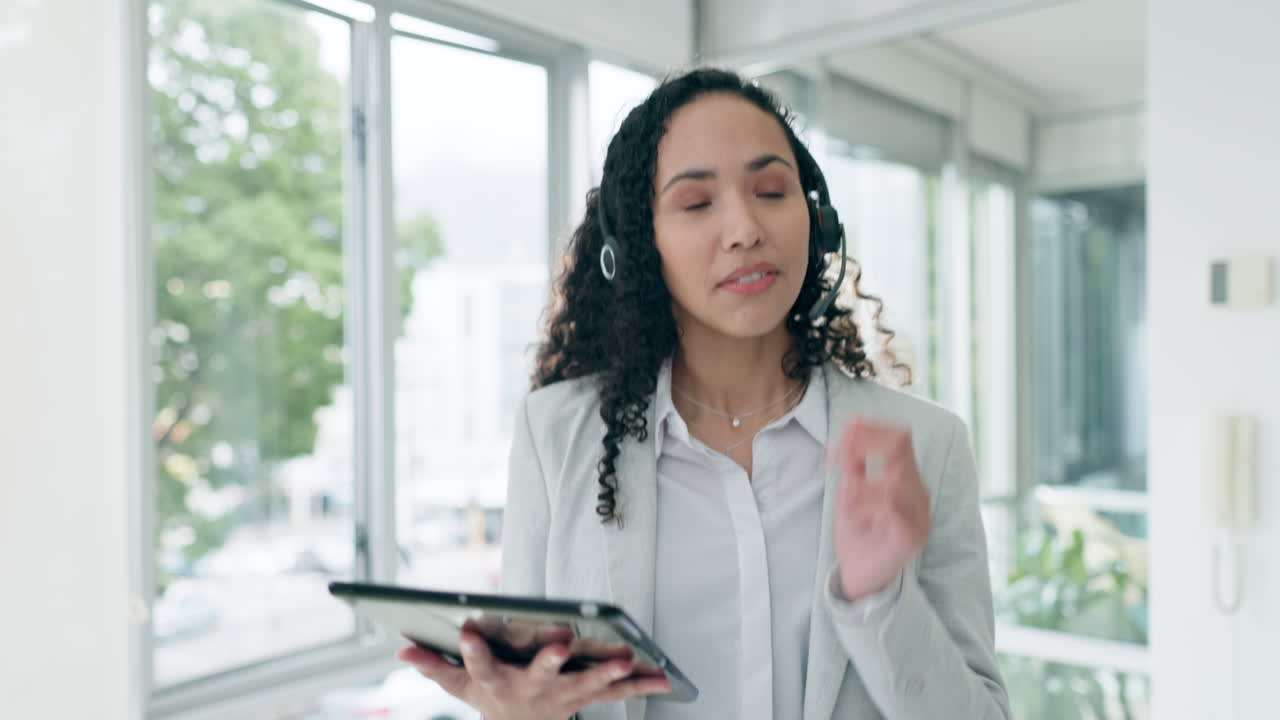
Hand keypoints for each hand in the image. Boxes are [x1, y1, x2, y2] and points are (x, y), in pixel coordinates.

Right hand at [395, 629, 670, 719]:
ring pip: (585, 685)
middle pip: (540, 676)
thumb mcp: (459, 686)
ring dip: (606, 674)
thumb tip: (401, 648)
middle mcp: (530, 691)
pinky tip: (665, 675)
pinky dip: (641, 684)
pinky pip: (617, 692)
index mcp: (496, 683)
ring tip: (626, 658)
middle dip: (550, 661)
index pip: (478, 665)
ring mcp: (561, 697)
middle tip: (561, 644)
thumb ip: (433, 666)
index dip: (471, 651)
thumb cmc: (491, 697)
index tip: (466, 628)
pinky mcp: (586, 697)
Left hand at [830, 418, 930, 601]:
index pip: (900, 438)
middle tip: (833, 458)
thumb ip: (852, 463)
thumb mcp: (849, 493)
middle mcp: (919, 494)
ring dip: (860, 482)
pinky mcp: (912, 536)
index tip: (841, 435)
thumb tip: (852, 425)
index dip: (870, 430)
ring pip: (895, 477)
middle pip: (900, 448)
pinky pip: (891, 506)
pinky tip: (853, 516)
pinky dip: (866, 505)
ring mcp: (920, 515)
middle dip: (861, 445)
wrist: (860, 577)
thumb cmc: (857, 535)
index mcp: (907, 480)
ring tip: (844, 499)